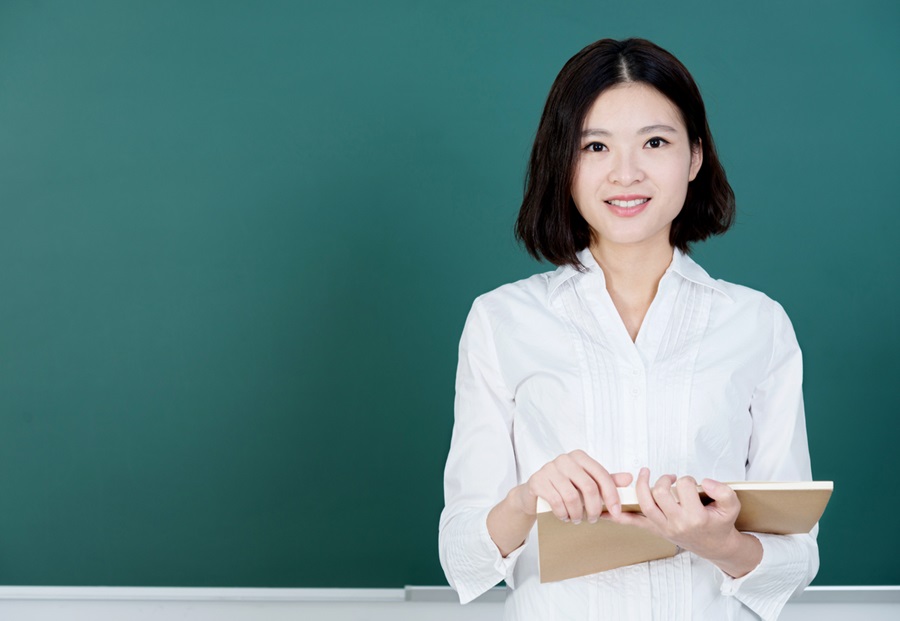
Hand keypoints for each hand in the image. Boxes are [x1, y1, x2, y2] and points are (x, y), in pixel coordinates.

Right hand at [511, 450, 632, 523]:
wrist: (534, 491)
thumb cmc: (564, 486)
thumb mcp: (586, 482)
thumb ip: (606, 480)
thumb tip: (629, 478)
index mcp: (579, 457)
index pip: (601, 475)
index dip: (612, 496)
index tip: (616, 512)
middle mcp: (564, 459)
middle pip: (589, 487)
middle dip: (594, 508)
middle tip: (593, 519)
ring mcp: (549, 469)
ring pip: (572, 497)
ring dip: (578, 513)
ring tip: (577, 519)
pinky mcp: (537, 481)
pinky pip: (556, 502)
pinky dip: (563, 514)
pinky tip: (565, 517)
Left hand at [609, 468, 761, 576]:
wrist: (716, 546)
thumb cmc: (720, 523)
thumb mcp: (731, 506)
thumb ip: (723, 491)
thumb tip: (705, 481)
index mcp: (696, 517)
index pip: (683, 486)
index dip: (686, 479)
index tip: (690, 484)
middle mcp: (677, 523)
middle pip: (660, 493)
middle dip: (663, 479)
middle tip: (670, 478)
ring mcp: (663, 527)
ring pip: (644, 504)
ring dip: (642, 485)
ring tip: (646, 474)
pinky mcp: (655, 529)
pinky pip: (632, 522)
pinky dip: (617, 515)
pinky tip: (605, 509)